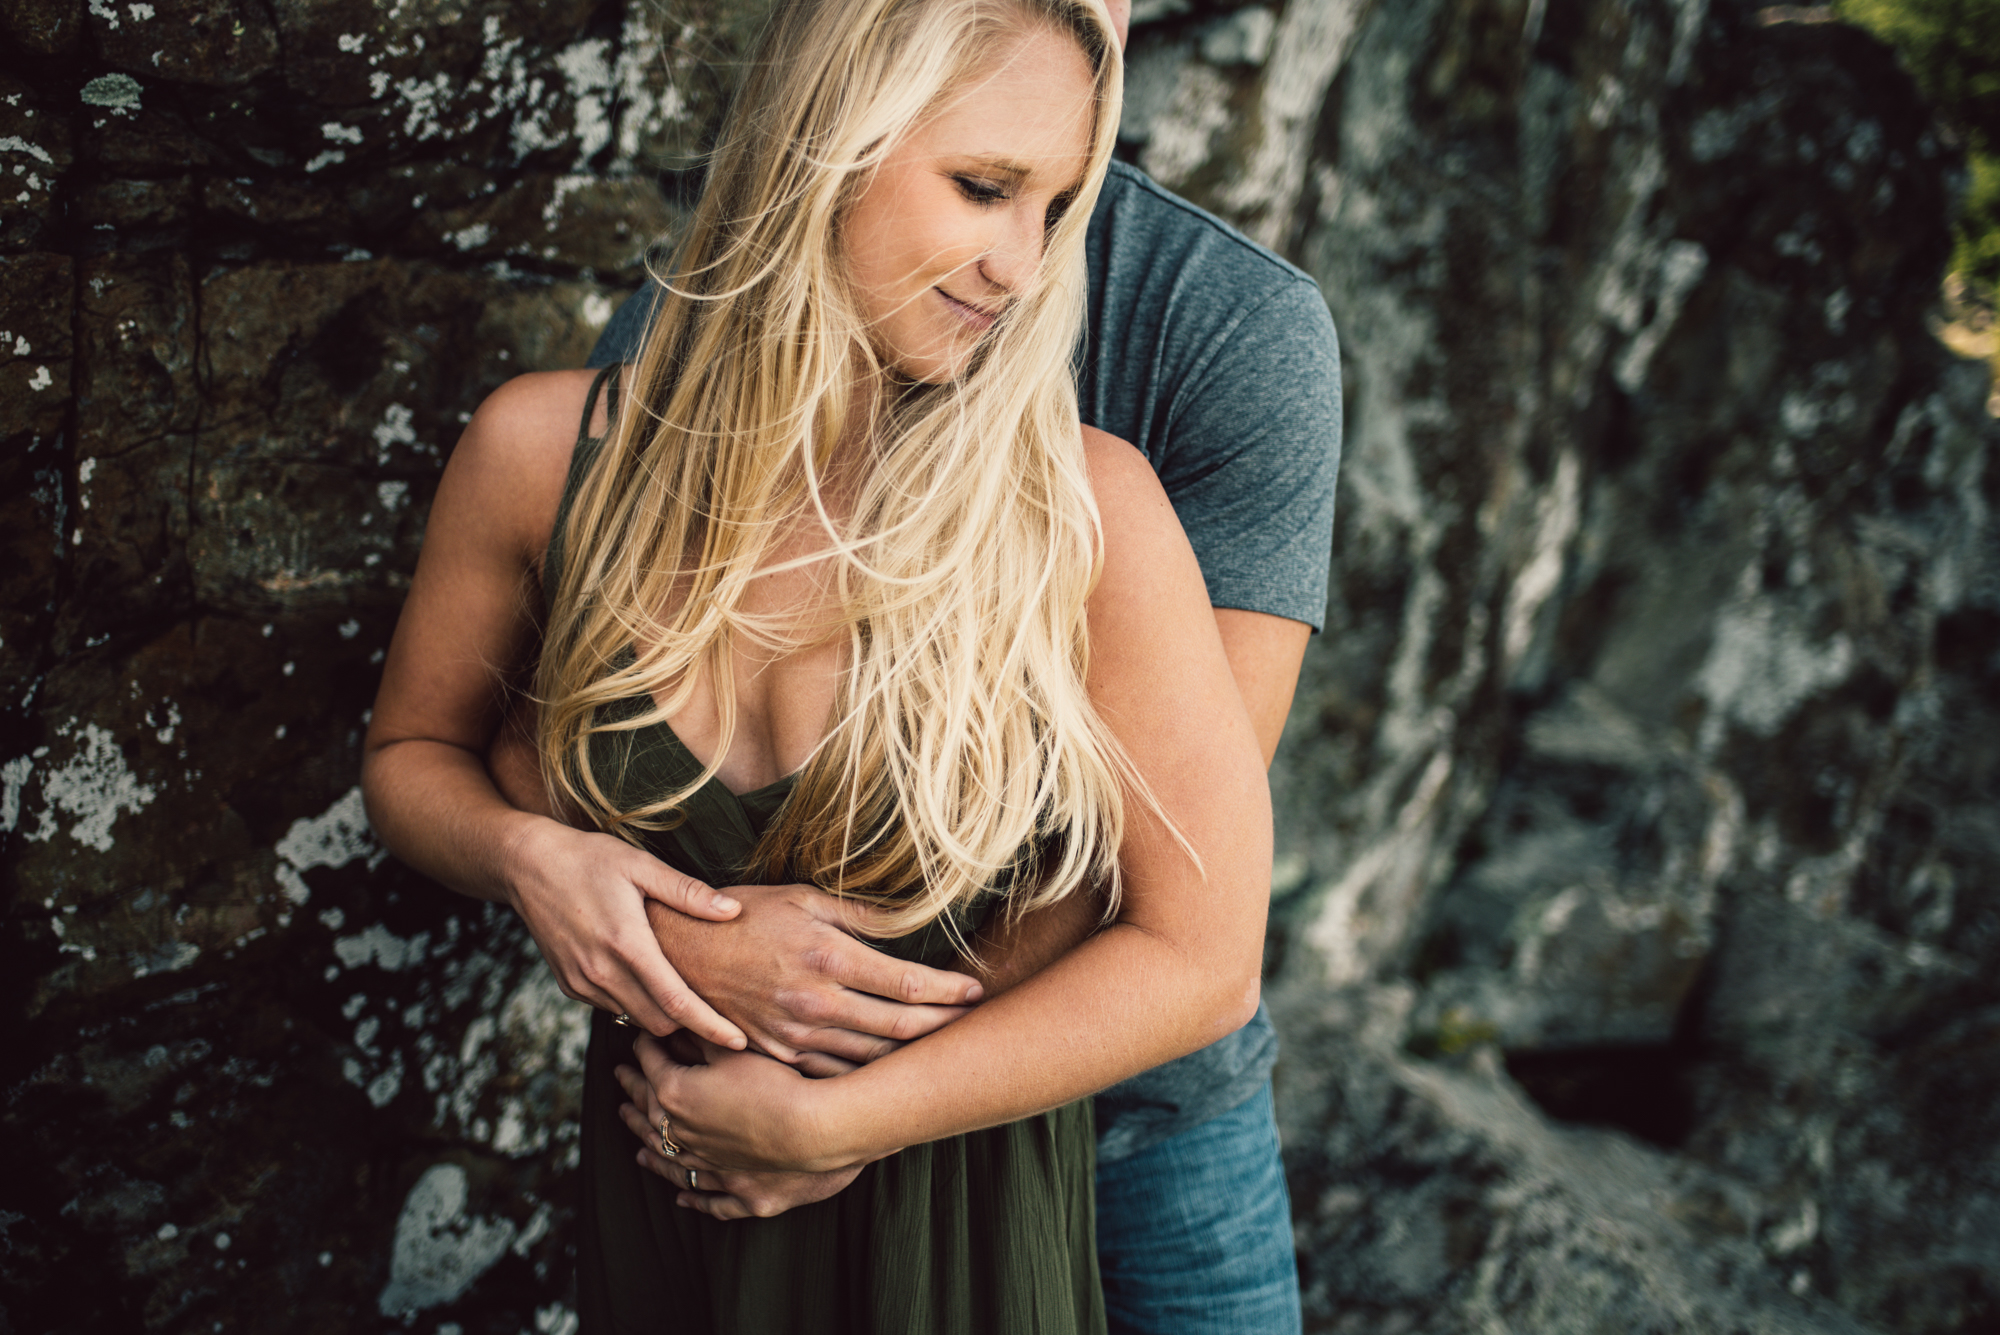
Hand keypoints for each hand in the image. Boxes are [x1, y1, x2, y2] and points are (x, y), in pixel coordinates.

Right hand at [503, 818, 748, 1046]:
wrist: (528, 865)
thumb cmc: (590, 859)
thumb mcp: (642, 866)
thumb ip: (687, 892)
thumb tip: (733, 910)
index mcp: (627, 945)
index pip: (677, 1003)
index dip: (711, 1027)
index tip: (739, 1042)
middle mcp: (602, 972)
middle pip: (660, 1022)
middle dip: (690, 1023)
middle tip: (718, 1009)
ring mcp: (582, 982)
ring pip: (635, 1019)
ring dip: (661, 1014)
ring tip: (684, 993)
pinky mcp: (570, 985)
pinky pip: (611, 1008)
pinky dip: (634, 1003)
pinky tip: (647, 979)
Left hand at [614, 1060, 864, 1218]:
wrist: (809, 1129)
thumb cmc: (774, 1084)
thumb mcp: (733, 1050)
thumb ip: (701, 1037)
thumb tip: (679, 1022)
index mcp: (676, 1094)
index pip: (651, 1064)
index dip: (644, 1047)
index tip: (639, 1036)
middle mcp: (683, 1133)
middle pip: (650, 1110)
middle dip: (633, 1091)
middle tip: (620, 1077)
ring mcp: (708, 1164)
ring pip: (669, 1157)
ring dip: (648, 1145)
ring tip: (634, 1141)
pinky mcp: (737, 1187)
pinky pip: (706, 1194)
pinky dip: (691, 1194)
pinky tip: (681, 1195)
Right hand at [647, 883, 981, 1067]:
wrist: (678, 952)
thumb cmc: (744, 915)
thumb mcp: (802, 898)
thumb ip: (859, 913)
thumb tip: (908, 917)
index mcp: (828, 957)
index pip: (906, 982)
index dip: (948, 990)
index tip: (975, 991)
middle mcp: (816, 1002)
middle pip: (898, 1027)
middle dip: (943, 1028)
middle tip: (974, 1026)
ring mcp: (795, 1035)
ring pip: (870, 1058)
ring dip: (910, 1057)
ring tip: (943, 1050)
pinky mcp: (778, 1055)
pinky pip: (833, 1072)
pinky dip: (866, 1074)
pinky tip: (889, 1070)